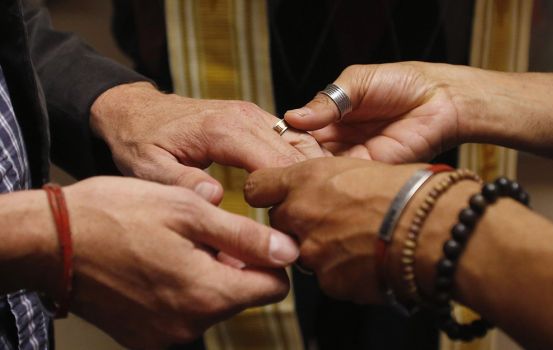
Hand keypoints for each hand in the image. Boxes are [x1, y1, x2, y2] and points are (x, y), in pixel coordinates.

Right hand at [49, 177, 297, 348]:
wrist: (51, 241)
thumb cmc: (117, 215)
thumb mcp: (187, 211)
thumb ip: (244, 237)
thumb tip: (288, 251)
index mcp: (207, 294)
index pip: (273, 289)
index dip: (270, 260)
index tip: (250, 239)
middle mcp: (190, 325)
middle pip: (241, 296)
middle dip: (233, 265)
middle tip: (201, 233)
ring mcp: (164, 336)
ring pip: (211, 303)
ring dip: (205, 275)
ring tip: (174, 245)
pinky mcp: (143, 337)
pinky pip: (182, 314)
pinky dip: (180, 290)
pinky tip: (157, 264)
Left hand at [90, 82, 326, 203]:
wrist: (136, 112)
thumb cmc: (140, 141)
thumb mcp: (149, 168)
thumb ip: (182, 183)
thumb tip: (217, 198)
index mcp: (223, 130)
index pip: (275, 165)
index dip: (286, 198)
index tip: (284, 229)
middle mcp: (245, 117)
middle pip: (294, 155)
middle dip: (302, 189)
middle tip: (302, 225)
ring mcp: (253, 114)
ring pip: (299, 143)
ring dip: (308, 173)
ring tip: (308, 206)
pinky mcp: (254, 118)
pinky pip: (291, 136)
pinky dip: (301, 160)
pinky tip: (301, 186)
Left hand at [244, 157, 423, 302]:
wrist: (433, 229)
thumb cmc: (407, 190)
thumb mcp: (359, 167)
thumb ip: (326, 179)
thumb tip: (319, 188)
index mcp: (305, 180)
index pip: (257, 187)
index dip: (267, 192)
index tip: (276, 195)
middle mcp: (300, 215)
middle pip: (280, 221)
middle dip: (299, 222)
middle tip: (332, 219)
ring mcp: (312, 252)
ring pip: (304, 251)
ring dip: (323, 247)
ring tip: (359, 239)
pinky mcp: (329, 282)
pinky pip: (327, 276)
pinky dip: (343, 270)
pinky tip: (368, 258)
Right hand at [284, 62, 463, 162]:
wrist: (441, 99)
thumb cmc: (402, 82)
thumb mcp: (357, 83)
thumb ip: (326, 101)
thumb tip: (292, 117)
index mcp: (331, 118)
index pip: (299, 132)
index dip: (284, 138)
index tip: (264, 144)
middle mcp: (338, 141)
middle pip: (305, 155)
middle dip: (290, 159)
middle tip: (270, 164)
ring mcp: (353, 157)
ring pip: (321, 169)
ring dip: (306, 171)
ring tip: (285, 172)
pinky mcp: (369, 169)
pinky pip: (344, 176)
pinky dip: (328, 178)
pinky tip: (313, 177)